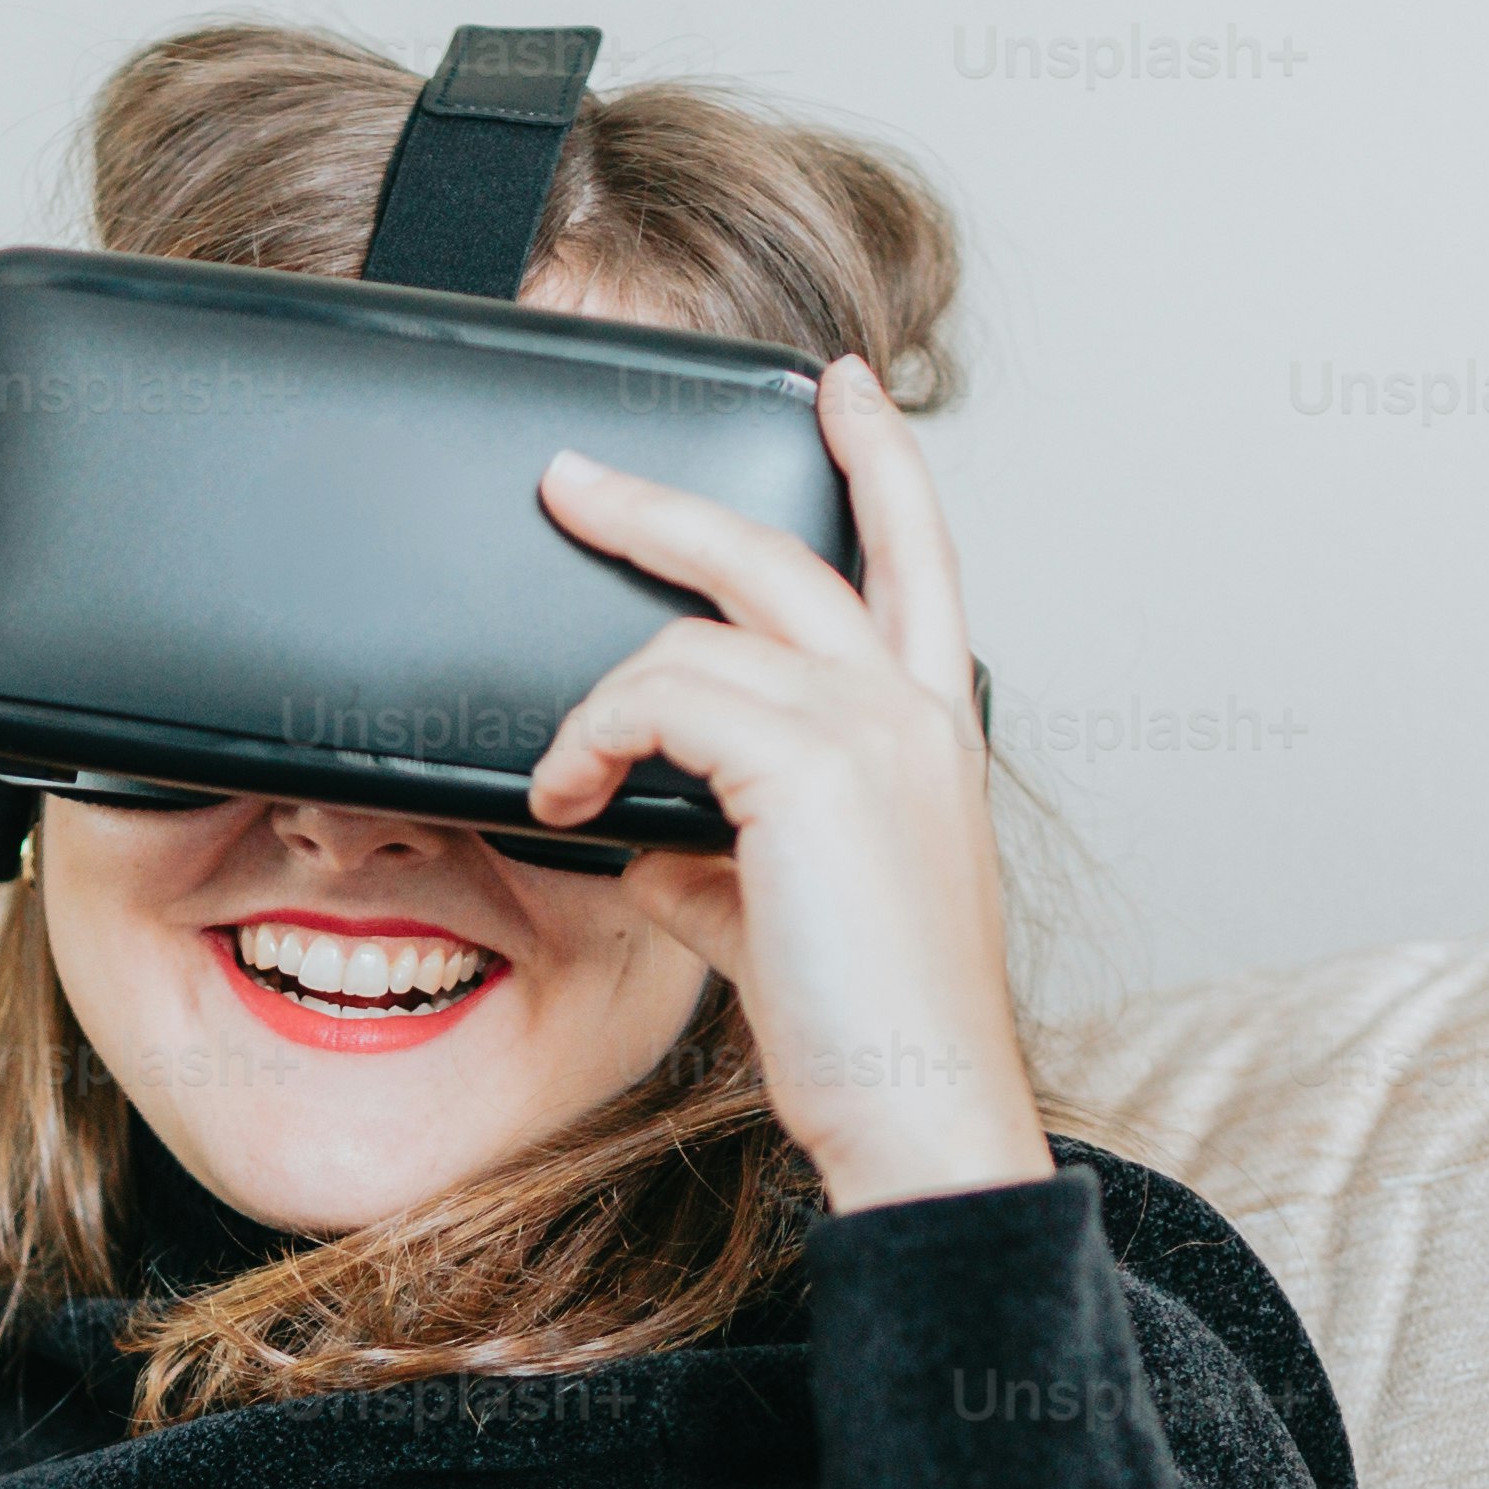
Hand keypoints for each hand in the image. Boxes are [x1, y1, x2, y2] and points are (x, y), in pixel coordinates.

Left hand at [523, 358, 1050, 1213]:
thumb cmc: (864, 1030)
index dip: (877, 459)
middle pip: (779, 547)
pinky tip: (566, 802)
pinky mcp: (812, 765)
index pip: (915, 553)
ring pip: (692, 639)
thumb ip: (710, 845)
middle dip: (661, 501)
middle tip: (569, 478)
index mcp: (930, 730)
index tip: (842, 385)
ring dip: (596, 703)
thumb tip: (626, 827)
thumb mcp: (775, 910)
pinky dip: (589, 742)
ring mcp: (870, 727)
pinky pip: (658, 701)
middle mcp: (914, 709)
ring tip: (558, 778)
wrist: (913, 1103)